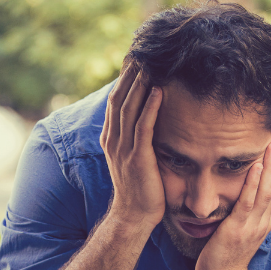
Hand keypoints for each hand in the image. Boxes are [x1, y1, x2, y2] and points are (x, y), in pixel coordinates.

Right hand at [99, 63, 164, 230]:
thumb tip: (148, 119)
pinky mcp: (137, 158)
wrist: (134, 216)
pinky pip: (143, 128)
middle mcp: (113, 140)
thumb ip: (136, 137)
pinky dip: (150, 108)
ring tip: (150, 64)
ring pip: (129, 109)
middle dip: (130, 75)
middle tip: (142, 53)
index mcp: (111, 139)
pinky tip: (159, 91)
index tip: (136, 60)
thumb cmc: (140, 188)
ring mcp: (123, 149)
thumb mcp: (133, 158)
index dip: (124, 79)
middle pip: (119, 99)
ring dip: (140, 85)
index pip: (116, 101)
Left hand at [195, 128, 270, 269]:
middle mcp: (265, 216)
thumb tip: (243, 181)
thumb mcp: (239, 222)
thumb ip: (244, 203)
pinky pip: (249, 202)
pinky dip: (254, 183)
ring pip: (269, 187)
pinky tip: (257, 165)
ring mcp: (254, 223)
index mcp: (266, 213)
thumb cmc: (225, 252)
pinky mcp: (239, 229)